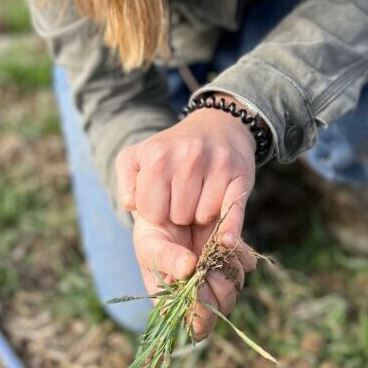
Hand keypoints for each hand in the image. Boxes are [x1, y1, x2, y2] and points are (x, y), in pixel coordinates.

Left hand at [116, 94, 255, 246]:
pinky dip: (229, 228)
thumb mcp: (139, 157)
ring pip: (203, 217)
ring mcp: (217, 164)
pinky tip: (226, 241)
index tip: (163, 199)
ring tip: (202, 196)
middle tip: (185, 196)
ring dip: (202, 215)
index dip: (156, 211)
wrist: (219, 126)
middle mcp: (188, 156)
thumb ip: (126, 182)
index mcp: (158, 155)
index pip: (150, 211)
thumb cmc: (174, 151)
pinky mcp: (241, 175)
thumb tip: (130, 204)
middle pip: (178, 216)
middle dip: (180, 214)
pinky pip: (232, 211)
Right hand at [132, 213, 256, 340]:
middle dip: (217, 286)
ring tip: (211, 245)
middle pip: (224, 306)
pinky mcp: (234, 258)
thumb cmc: (152, 235)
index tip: (197, 288)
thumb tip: (188, 268)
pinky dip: (239, 252)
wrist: (168, 210)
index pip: (200, 327)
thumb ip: (166, 259)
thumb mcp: (149, 246)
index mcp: (180, 304)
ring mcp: (221, 277)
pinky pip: (247, 263)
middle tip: (202, 261)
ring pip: (237, 285)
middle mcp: (204, 294)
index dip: (203, 313)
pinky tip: (222, 238)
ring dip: (227, 266)